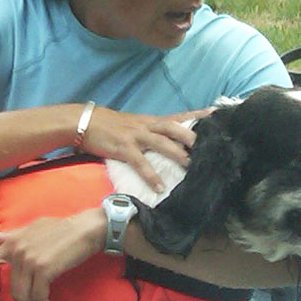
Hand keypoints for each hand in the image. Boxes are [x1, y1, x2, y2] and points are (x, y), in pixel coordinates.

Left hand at [0, 208, 106, 300]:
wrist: (85, 228)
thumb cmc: (64, 228)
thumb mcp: (33, 228)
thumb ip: (12, 236)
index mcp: (12, 241)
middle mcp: (17, 250)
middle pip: (13, 289)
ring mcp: (29, 260)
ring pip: (24, 296)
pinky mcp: (43, 269)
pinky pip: (39, 297)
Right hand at [80, 107, 211, 192]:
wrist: (83, 121)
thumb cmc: (108, 125)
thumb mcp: (133, 125)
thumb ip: (150, 132)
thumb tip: (166, 142)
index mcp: (150, 120)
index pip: (178, 116)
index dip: (197, 114)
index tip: (216, 114)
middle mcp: (146, 125)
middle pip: (175, 127)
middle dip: (192, 136)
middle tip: (210, 146)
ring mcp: (136, 136)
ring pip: (162, 142)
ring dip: (177, 154)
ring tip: (190, 166)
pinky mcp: (124, 147)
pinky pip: (140, 162)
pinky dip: (150, 175)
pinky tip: (159, 186)